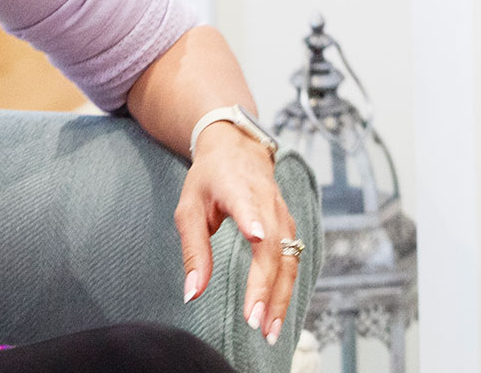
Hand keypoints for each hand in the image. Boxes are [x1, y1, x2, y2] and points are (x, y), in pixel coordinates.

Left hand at [176, 122, 300, 345]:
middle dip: (265, 288)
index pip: (247, 204)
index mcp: (237, 189)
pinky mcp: (291, 228)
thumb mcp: (189, 208)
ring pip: (288, 262)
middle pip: (272, 249)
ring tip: (268, 331)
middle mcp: (267, 203)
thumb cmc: (209, 180)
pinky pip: (291, 264)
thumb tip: (192, 293)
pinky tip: (276, 316)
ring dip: (280, 298)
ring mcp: (283, 216)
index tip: (256, 236)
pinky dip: (285, 291)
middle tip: (253, 321)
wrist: (238, 150)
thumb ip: (192, 251)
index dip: (252, 220)